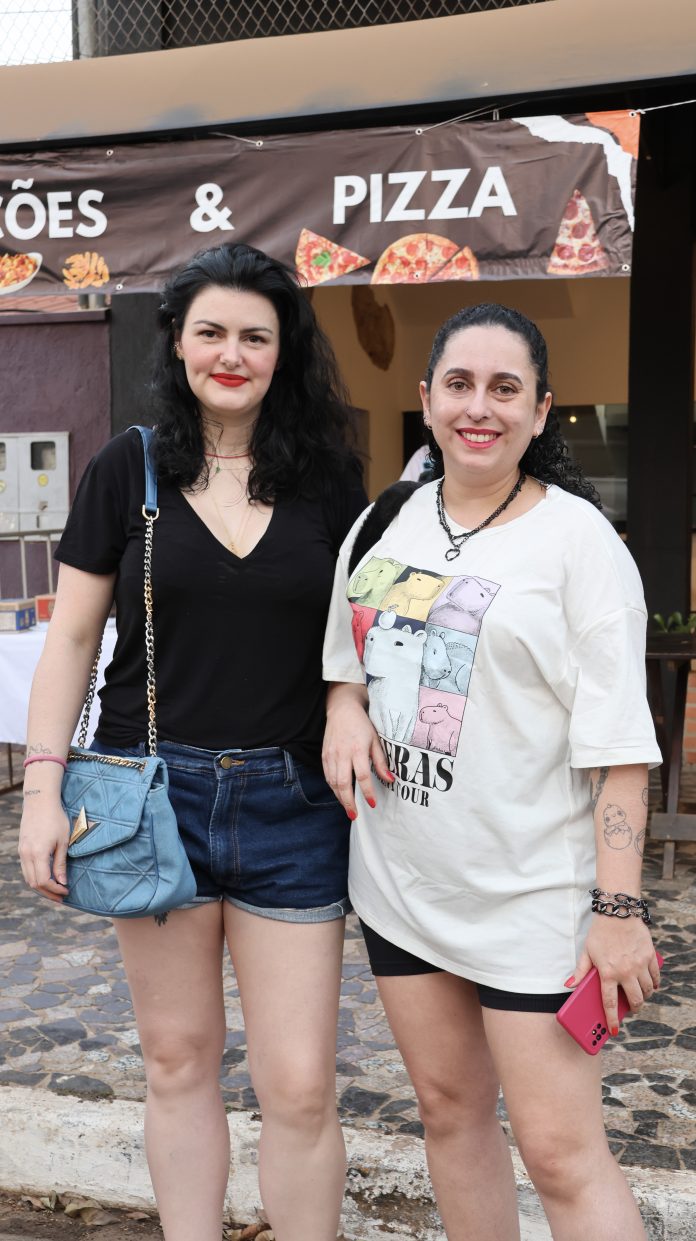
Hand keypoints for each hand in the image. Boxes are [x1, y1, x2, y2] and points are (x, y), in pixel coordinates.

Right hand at [18, 798, 70, 901]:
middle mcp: (26, 854)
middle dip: (48, 892)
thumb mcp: (63, 841)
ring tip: (55, 890)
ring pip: (28, 877)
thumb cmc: (56, 819)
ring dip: (41, 886)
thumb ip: (60, 863)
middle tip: (61, 896)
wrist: (39, 801)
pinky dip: (35, 877)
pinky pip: (26, 869)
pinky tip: (46, 877)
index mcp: (38, 853)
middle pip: (33, 883)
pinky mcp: (21, 848)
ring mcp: (22, 851)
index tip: (66, 890)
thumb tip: (62, 882)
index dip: (55, 889)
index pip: (43, 880)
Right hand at [322, 689, 392, 819]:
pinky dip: (333, 788)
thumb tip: (390, 780)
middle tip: (355, 816)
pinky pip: (327, 776)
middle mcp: (342, 754)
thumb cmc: (362, 724)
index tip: (372, 804)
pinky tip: (340, 794)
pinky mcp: (324, 755)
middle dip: (348, 802)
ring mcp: (331, 755)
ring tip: (348, 809)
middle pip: (343, 784)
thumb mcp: (376, 740)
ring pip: (333, 782)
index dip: (367, 792)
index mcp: (357, 749)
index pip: (362, 776)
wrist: (342, 709)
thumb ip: (381, 762)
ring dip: (340, 798)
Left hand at [567, 915, 660, 1033]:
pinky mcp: (649, 957)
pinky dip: (654, 984)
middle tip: (630, 1009)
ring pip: (647, 990)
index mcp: (608, 972)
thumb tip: (569, 985)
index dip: (611, 1019)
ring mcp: (640, 965)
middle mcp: (626, 971)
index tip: (613, 1030)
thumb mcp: (586, 952)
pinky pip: (656, 977)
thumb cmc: (600, 933)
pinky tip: (650, 985)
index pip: (609, 1003)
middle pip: (635, 1000)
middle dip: (633, 1009)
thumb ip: (580, 971)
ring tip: (639, 996)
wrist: (618, 913)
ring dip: (644, 996)